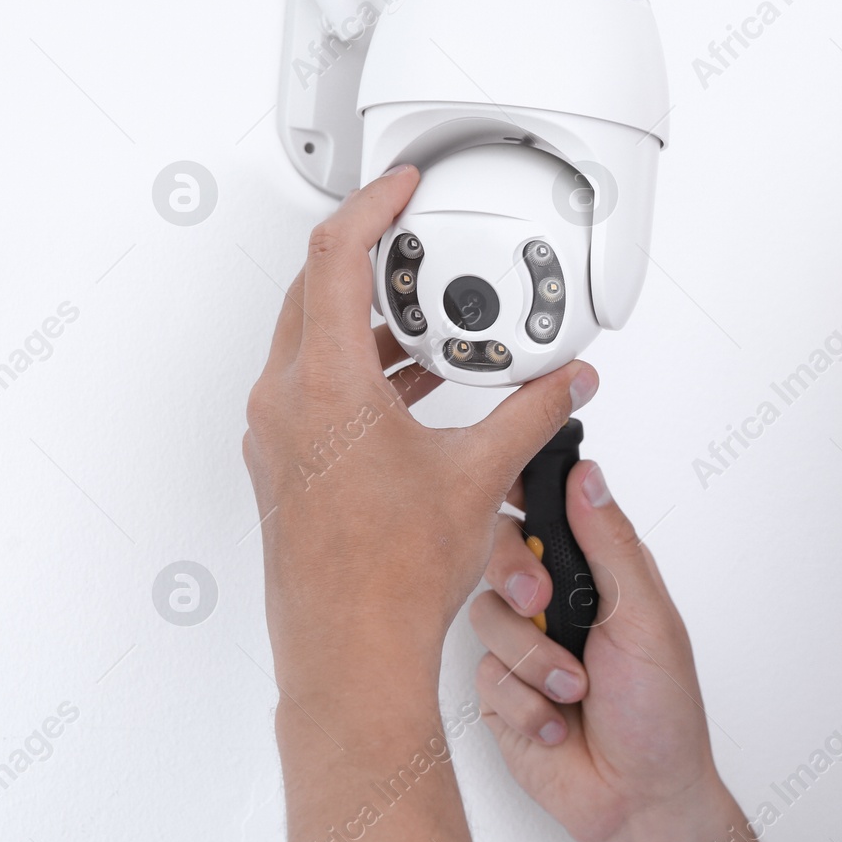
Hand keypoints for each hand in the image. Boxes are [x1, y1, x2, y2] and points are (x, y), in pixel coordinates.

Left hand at [241, 164, 598, 702]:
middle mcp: (285, 404)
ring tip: (429, 328)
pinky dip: (358, 370)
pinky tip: (412, 392)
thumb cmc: (390, 580)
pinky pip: (312, 387)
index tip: (402, 188)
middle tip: (418, 251)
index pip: (334, 258)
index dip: (373, 208)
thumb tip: (566, 383)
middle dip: (372, 262)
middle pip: (314, 292)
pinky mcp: (283, 464)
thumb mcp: (479, 475)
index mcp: (324, 388)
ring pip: (311, 342)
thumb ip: (533, 412)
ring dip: (368, 322)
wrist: (350, 653)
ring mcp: (276, 436)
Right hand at [469, 464, 792, 841]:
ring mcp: (524, 647)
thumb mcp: (646, 619)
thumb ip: (610, 546)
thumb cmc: (662, 713)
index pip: (549, 511)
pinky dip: (524, 703)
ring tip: (575, 691)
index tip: (509, 488)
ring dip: (534, 660)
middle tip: (541, 604)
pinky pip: (483, 677)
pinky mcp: (500, 694)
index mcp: (599, 574)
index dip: (523, 493)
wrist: (640, 801)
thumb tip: (587, 475)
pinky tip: (556, 725)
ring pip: (485, 616)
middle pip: (500, 552)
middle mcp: (557, 603)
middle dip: (516, 576)